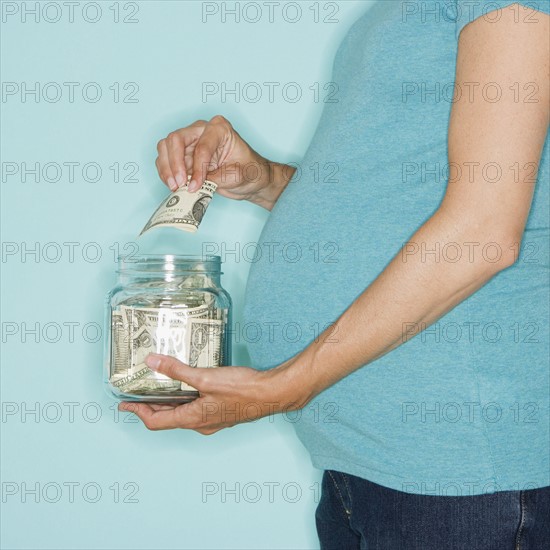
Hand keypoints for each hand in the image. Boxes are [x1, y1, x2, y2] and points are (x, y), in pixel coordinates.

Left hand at [118, 353, 311, 433]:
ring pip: (183, 413)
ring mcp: (212, 419)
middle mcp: (200, 423)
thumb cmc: (242, 389)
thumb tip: (152, 362)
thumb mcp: (205, 378)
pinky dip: (185, 399)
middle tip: (137, 396)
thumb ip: (177, 370)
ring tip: (159, 388)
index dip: (138, 413)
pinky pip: (196, 408)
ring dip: (169, 403)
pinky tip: (189, 385)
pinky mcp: (221, 411)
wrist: (271, 393)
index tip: (124, 406)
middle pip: (168, 418)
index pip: (156, 421)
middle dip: (151, 407)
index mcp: (192, 418)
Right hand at [155, 115, 294, 209]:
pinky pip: (165, 160)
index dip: (196, 167)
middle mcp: (201, 130)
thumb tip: (191, 185)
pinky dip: (165, 173)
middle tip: (179, 184)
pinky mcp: (183, 156)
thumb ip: (214, 178)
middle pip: (175, 140)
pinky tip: (173, 186)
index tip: (196, 185)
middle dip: (174, 164)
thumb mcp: (237, 176)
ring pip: (165, 148)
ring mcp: (190, 142)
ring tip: (174, 186)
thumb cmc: (249, 172)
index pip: (201, 146)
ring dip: (166, 168)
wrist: (250, 179)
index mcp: (219, 129)